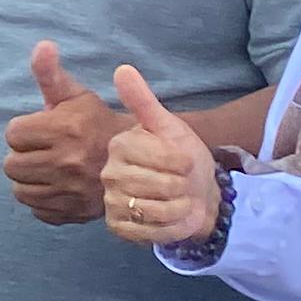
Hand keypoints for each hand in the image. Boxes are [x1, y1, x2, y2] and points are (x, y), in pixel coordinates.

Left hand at [2, 42, 112, 226]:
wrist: (140, 160)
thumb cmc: (97, 123)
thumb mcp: (76, 95)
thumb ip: (51, 73)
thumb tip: (42, 45)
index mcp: (66, 129)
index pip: (13, 134)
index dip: (24, 130)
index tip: (43, 130)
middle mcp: (68, 162)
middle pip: (11, 165)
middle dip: (23, 155)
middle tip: (43, 150)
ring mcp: (72, 192)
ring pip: (20, 191)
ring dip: (29, 180)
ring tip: (48, 168)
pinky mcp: (75, 214)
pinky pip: (37, 210)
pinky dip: (42, 200)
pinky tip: (58, 186)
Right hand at [99, 63, 222, 248]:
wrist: (192, 190)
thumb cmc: (180, 155)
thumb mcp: (167, 125)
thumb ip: (143, 100)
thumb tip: (122, 68)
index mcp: (118, 146)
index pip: (161, 157)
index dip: (183, 162)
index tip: (184, 160)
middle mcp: (108, 173)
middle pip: (161, 186)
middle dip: (183, 185)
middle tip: (183, 181)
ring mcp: (112, 202)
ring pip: (158, 209)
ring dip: (180, 206)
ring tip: (180, 198)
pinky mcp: (119, 227)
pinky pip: (152, 231)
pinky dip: (172, 226)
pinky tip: (174, 217)